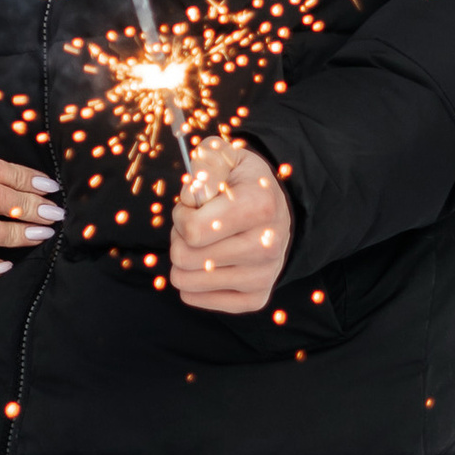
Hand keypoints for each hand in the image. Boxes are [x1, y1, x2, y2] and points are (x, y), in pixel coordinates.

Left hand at [168, 138, 291, 311]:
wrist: (274, 209)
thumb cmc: (240, 182)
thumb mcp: (224, 156)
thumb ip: (206, 162)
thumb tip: (194, 194)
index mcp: (260, 206)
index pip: (193, 230)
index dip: (181, 215)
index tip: (193, 206)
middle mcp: (268, 245)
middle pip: (185, 258)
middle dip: (180, 237)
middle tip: (197, 224)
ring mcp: (264, 276)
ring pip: (185, 281)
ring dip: (185, 259)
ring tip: (204, 241)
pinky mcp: (255, 299)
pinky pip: (194, 298)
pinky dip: (192, 281)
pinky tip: (209, 262)